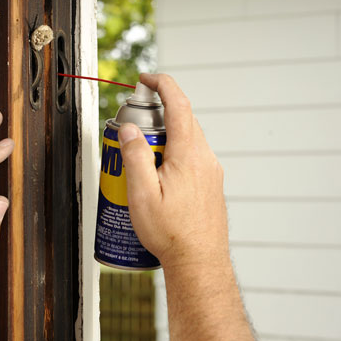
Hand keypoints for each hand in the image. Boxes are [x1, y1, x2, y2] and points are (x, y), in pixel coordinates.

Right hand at [118, 74, 255, 340]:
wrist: (200, 261)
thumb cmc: (172, 233)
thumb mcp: (142, 194)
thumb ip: (135, 156)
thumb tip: (129, 129)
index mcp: (188, 154)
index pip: (178, 104)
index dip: (162, 84)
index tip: (146, 79)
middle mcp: (205, 158)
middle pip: (182, 119)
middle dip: (157, 113)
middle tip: (134, 125)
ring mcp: (211, 170)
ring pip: (188, 138)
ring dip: (165, 135)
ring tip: (142, 157)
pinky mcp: (211, 182)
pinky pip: (192, 155)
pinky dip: (174, 151)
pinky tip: (159, 175)